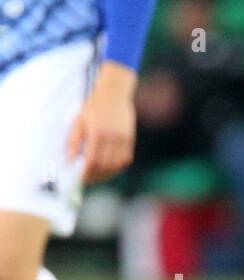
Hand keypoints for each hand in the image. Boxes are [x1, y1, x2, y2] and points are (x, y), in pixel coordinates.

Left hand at [66, 61, 137, 183]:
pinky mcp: (130, 139)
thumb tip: (70, 161)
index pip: (93, 160)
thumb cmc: (93, 106)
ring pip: (117, 164)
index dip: (86, 172)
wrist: (115, 93)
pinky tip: (109, 168)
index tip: (79, 178)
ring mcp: (124, 139)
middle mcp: (112, 137)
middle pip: (105, 165)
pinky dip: (117, 166)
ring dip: (107, 173)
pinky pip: (126, 159)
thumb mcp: (79, 121)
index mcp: (97, 132)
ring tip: (97, 175)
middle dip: (95, 175)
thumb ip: (74, 141)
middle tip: (86, 179)